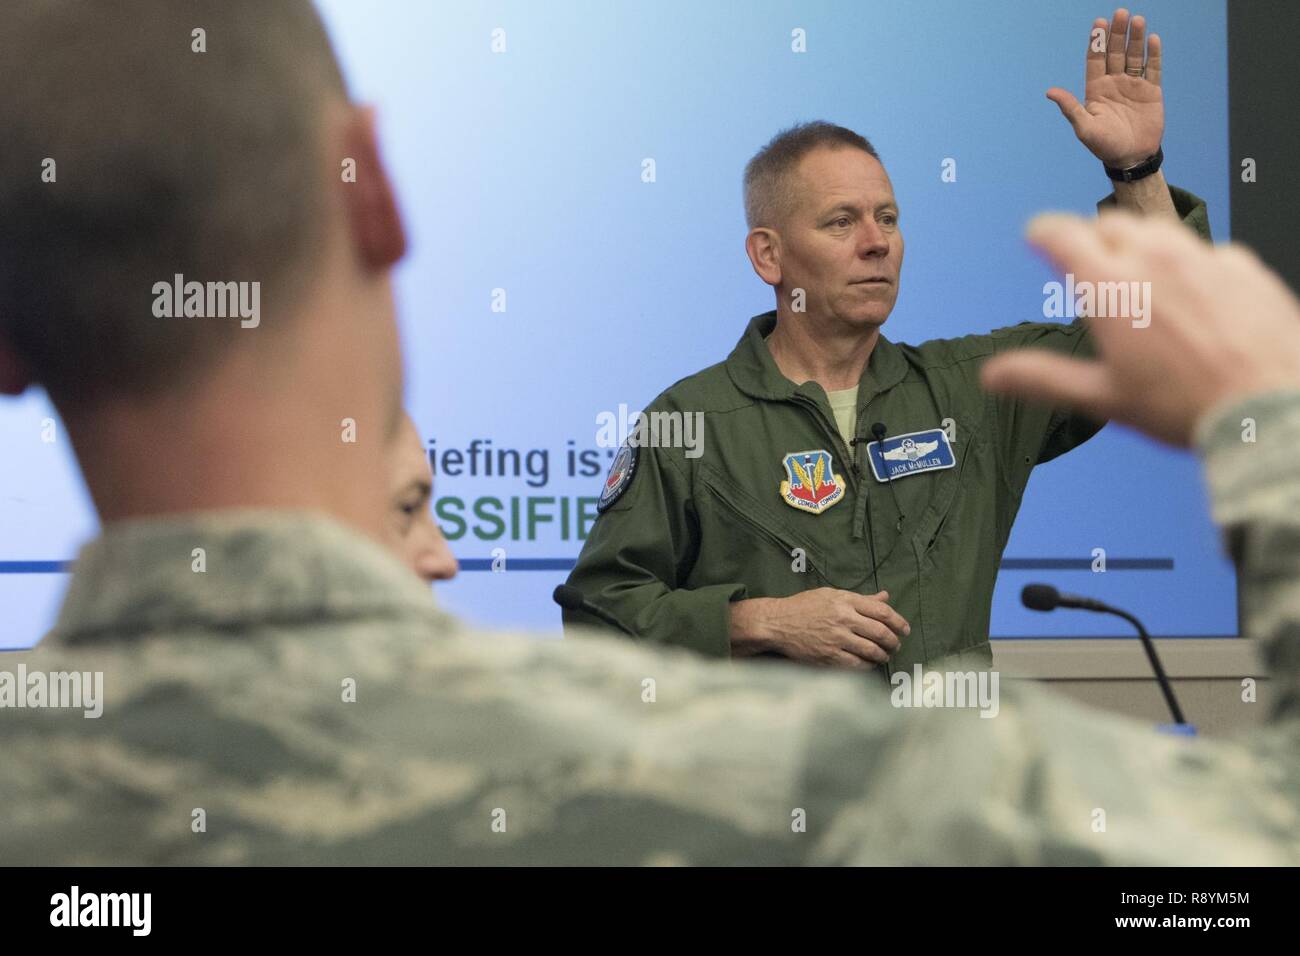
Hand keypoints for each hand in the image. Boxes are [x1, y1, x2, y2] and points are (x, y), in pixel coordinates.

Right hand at [730, 588, 908, 669]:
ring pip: (872, 650)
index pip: (882, 612)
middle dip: (893, 641)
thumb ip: (860, 599)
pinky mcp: (828, 656)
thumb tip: (885, 597)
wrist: (777, 623)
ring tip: (884, 655)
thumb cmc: (804, 607)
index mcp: (845, 601)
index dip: (898, 622)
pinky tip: (869, 664)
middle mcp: (843, 619)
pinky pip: (857, 664)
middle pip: (881, 632)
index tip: (905, 629)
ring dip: (883, 655)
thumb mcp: (831, 595)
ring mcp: (836, 639)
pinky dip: (868, 666)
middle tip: (896, 645)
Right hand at [980, 211, 1299, 446]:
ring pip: (1159, 233)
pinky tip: (1195, 300)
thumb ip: (1043, 379)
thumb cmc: (1184, 407)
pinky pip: (1208, 253)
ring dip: (1141, 248)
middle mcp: (1154, 259)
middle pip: (1111, 226)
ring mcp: (1202, 258)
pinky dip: (1191, 268)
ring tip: (1142, 281)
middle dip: (1094, 239)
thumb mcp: (1103, 397)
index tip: (1037, 235)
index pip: (1062, 234)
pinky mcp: (1243, 267)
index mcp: (1110, 287)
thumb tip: (992, 376)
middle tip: (1091, 266)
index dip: (1043, 232)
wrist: (1267, 408)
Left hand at [1048, 8, 1163, 167]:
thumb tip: (1050, 91)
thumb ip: (1070, 108)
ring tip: (1136, 20)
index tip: (1099, 23)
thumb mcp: (1084, 128)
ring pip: (1135, 56)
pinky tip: (1153, 39)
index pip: (1095, 60)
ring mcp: (1133, 85)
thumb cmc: (1104, 146)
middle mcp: (1114, 83)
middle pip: (1115, 53)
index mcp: (1096, 90)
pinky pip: (1153, 69)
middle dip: (1117, 34)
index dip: (1097, 42)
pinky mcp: (1152, 91)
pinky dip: (1154, 54)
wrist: (1131, 158)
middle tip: (1120, 13)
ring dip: (1135, 39)